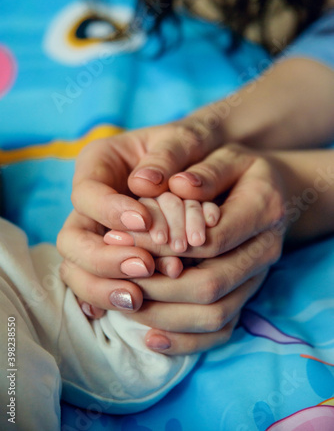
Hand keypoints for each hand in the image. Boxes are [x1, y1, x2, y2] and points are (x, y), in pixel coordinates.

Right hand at [57, 122, 221, 314]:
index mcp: (98, 165)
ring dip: (107, 285)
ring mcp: (98, 233)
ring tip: (140, 297)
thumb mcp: (182, 139)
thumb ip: (167, 155)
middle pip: (72, 239)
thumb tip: (144, 183)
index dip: (108, 211)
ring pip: (79, 268)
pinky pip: (100, 283)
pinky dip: (112, 297)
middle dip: (103, 258)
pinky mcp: (113, 257)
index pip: (86, 193)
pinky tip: (132, 307)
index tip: (144, 222)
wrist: (197, 164)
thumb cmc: (188, 147)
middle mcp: (91, 204)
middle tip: (144, 266)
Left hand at [123, 144, 286, 353]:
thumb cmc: (233, 165)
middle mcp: (266, 247)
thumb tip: (145, 181)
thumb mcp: (213, 148)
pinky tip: (151, 338)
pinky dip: (186, 340)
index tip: (118, 238)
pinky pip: (222, 329)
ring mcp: (259, 276)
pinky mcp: (246, 294)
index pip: (207, 237)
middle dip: (156, 285)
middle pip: (210, 283)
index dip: (158, 244)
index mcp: (263, 205)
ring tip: (124, 302)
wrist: (262, 188)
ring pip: (215, 314)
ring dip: (164, 314)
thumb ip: (184, 160)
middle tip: (114, 275)